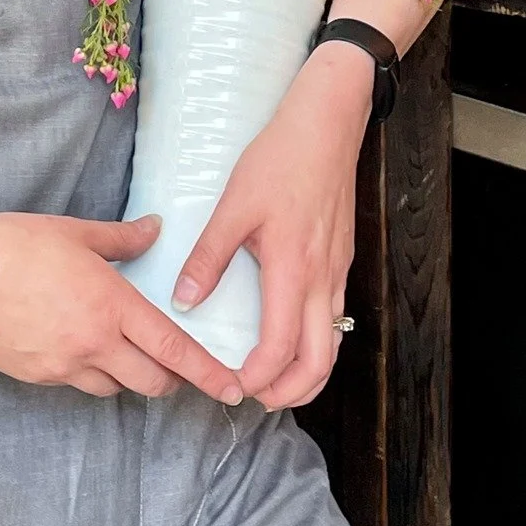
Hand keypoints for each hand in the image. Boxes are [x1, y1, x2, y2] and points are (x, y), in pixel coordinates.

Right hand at [0, 209, 245, 406]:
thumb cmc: (8, 243)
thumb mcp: (71, 232)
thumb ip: (121, 238)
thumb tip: (155, 230)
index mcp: (109, 302)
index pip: (173, 348)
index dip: (208, 373)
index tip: (234, 390)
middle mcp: (92, 343)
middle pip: (152, 382)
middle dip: (171, 380)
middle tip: (177, 366)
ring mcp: (62, 366)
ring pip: (114, 388)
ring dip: (127, 375)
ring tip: (120, 348)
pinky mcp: (35, 377)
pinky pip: (76, 383)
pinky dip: (87, 370)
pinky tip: (73, 343)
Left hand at [170, 42, 373, 409]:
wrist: (326, 126)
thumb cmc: (279, 160)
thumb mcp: (234, 205)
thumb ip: (208, 256)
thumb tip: (183, 300)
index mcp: (293, 271)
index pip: (280, 349)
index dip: (257, 378)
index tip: (232, 385)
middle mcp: (322, 280)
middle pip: (320, 363)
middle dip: (290, 393)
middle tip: (257, 399)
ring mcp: (338, 272)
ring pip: (333, 343)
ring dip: (308, 373)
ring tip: (274, 381)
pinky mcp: (342, 260)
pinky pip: (336, 317)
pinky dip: (317, 343)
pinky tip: (292, 335)